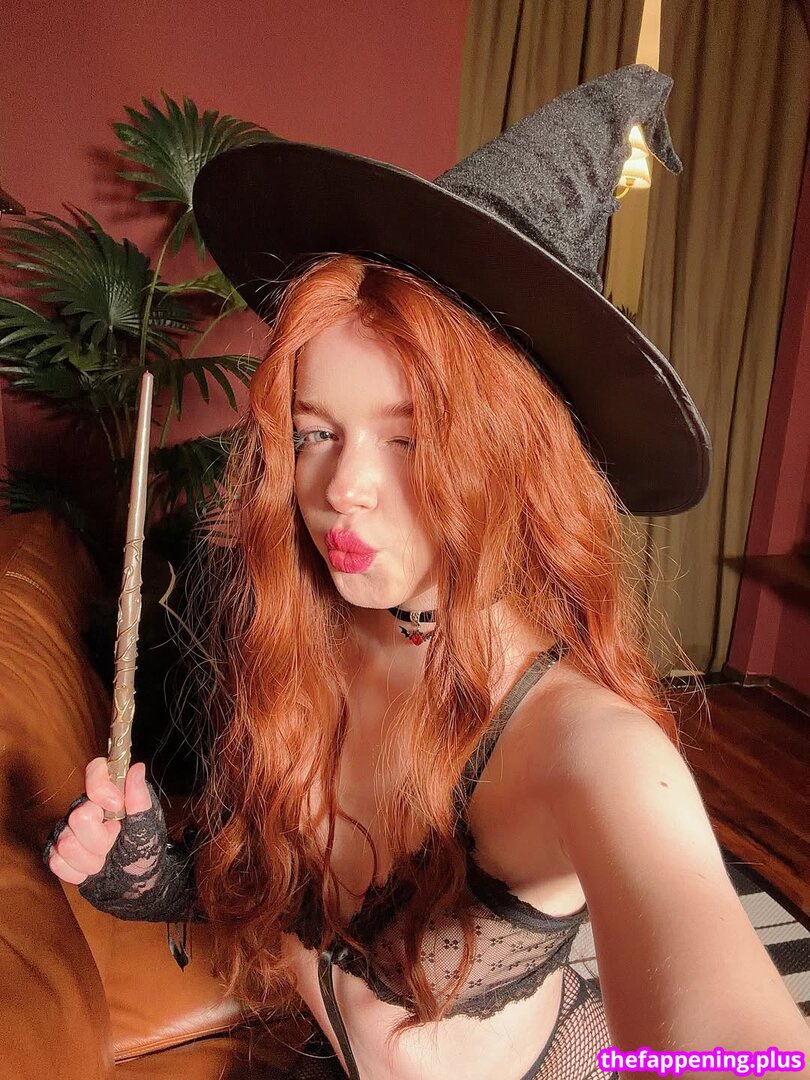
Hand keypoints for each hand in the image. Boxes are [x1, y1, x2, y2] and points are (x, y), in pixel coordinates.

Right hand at [44, 757, 151, 884]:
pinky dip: (78, 872)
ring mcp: (68, 831)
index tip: (116, 805)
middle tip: (113, 844)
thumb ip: (140, 798)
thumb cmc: (145, 852)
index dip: (101, 788)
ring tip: (104, 860)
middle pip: (78, 817)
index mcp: (109, 796)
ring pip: (66, 843)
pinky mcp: (58, 854)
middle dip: (100, 840)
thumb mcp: (149, 826)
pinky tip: (90, 871)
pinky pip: (56, 862)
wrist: (136, 886)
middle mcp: (85, 808)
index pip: (95, 771)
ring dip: (91, 860)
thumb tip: (136, 768)